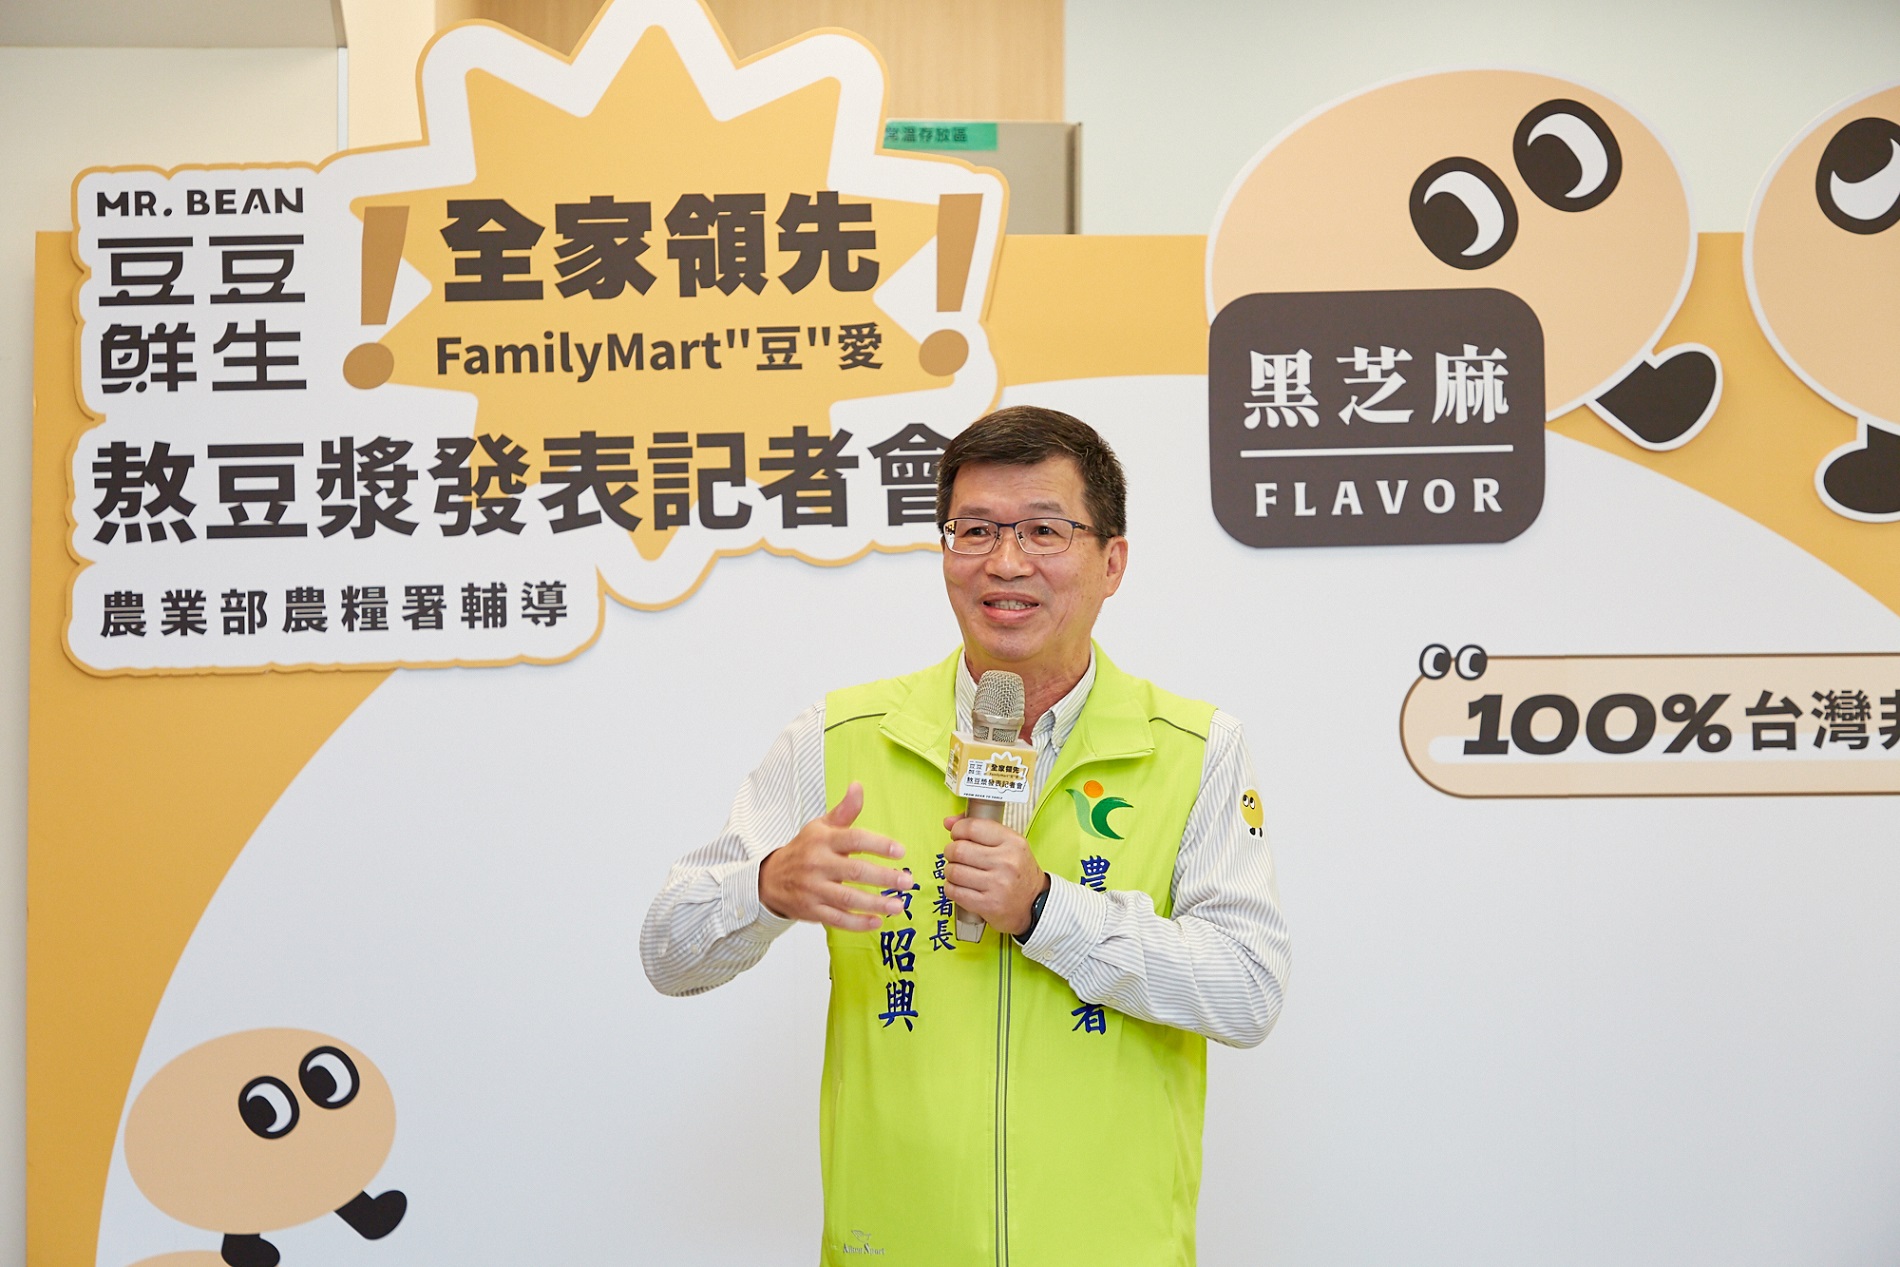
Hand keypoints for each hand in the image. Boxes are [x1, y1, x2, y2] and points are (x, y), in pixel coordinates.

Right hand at [759, 782, 912, 931]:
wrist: (770, 878)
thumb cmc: (804, 849)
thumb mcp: (820, 827)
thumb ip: (844, 811)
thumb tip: (858, 786)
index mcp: (823, 841)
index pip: (853, 840)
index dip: (878, 844)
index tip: (900, 852)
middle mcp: (818, 865)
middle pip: (855, 872)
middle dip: (883, 878)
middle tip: (906, 881)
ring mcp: (814, 890)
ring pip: (848, 899)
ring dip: (875, 904)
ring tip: (898, 905)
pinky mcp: (811, 911)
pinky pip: (837, 920)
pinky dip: (858, 923)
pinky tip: (877, 921)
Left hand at [941, 813, 1047, 936]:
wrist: (1035, 903)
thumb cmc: (1019, 872)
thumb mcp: (1008, 844)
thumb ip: (979, 828)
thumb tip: (948, 822)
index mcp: (1012, 843)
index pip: (972, 827)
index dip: (957, 830)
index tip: (957, 835)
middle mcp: (1006, 862)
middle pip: (958, 849)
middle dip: (950, 852)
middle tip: (956, 856)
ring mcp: (997, 885)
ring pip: (953, 871)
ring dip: (950, 871)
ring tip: (958, 872)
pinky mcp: (988, 904)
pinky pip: (954, 891)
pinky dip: (951, 888)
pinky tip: (959, 886)